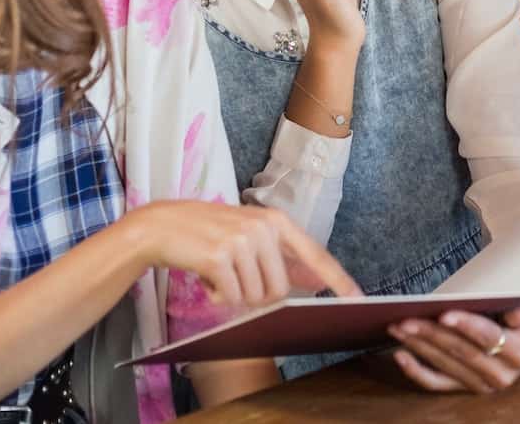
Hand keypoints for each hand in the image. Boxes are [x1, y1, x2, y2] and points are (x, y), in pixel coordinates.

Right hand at [125, 200, 361, 309]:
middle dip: (258, 296)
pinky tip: (206, 277)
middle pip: (280, 290)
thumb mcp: (249, 236)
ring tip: (219, 273)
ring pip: (255, 297)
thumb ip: (283, 258)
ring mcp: (242, 241)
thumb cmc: (208, 234)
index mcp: (276, 222)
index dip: (337, 279)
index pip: (315, 253)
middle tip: (236, 279)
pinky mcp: (219, 257)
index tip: (357, 298)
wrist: (162, 226)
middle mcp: (264, 228)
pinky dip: (217, 296)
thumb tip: (318, 281)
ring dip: (235, 296)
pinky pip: (230, 298)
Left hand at [389, 295, 519, 393]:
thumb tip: (515, 313)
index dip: (467, 326)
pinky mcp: (466, 388)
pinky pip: (438, 383)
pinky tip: (400, 355)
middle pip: (462, 352)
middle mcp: (502, 374)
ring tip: (398, 328)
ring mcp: (483, 384)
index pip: (490, 338)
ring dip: (419, 346)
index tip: (445, 314)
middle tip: (407, 319)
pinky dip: (416, 371)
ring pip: (446, 365)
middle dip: (432, 334)